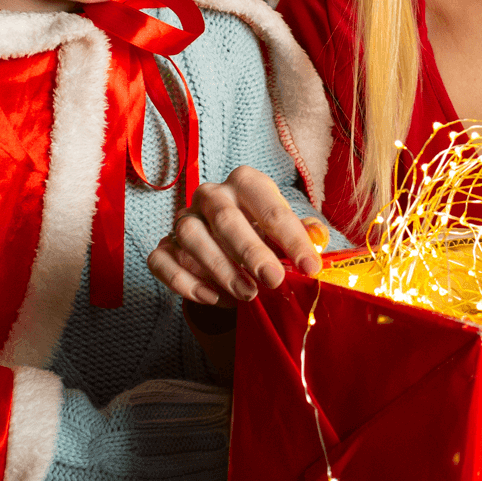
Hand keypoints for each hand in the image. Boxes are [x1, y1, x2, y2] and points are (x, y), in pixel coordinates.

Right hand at [147, 165, 330, 304]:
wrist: (228, 247)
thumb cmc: (264, 235)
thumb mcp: (287, 231)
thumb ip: (306, 233)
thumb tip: (318, 239)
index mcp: (246, 183)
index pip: (270, 208)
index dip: (292, 239)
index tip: (310, 268)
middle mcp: (211, 195)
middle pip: (226, 219)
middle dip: (251, 252)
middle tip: (274, 280)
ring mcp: (184, 218)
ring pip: (191, 236)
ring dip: (219, 268)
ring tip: (247, 294)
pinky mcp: (164, 245)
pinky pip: (163, 260)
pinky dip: (184, 281)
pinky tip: (211, 298)